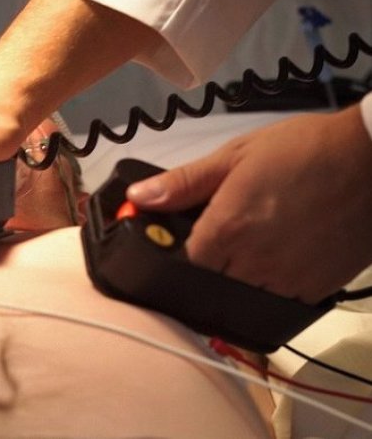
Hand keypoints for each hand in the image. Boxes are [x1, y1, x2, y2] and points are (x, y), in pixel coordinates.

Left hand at [127, 105, 371, 303]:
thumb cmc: (303, 150)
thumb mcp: (235, 156)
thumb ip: (183, 183)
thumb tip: (138, 197)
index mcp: (226, 229)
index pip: (182, 263)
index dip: (183, 250)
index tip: (191, 235)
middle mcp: (252, 262)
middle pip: (209, 283)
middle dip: (210, 261)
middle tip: (227, 232)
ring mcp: (285, 281)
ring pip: (243, 296)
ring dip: (239, 275)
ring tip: (256, 239)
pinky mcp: (314, 290)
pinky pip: (278, 301)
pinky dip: (271, 284)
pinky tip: (279, 254)